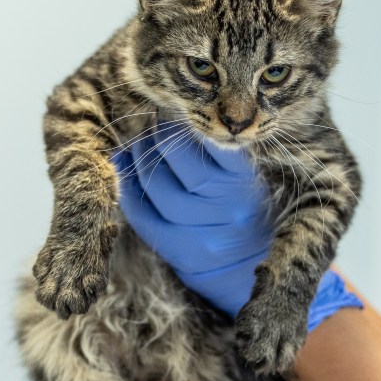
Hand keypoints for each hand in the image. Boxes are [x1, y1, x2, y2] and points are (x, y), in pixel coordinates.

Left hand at [112, 122, 361, 329]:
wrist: (249, 272)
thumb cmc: (247, 211)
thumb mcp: (251, 178)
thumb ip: (225, 151)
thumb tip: (182, 113)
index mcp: (250, 183)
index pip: (221, 143)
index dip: (196, 122)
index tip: (185, 108)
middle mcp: (229, 208)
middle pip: (182, 160)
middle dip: (162, 134)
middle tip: (157, 120)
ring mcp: (203, 233)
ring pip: (157, 186)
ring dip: (141, 158)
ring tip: (141, 142)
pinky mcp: (180, 252)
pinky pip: (143, 216)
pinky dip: (129, 189)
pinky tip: (129, 172)